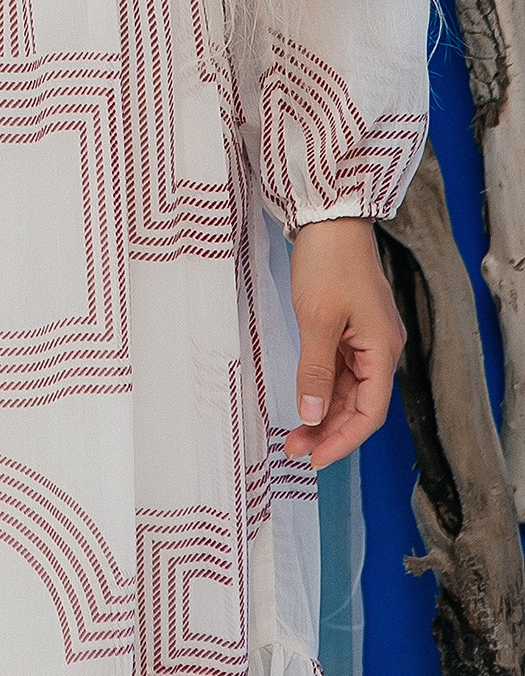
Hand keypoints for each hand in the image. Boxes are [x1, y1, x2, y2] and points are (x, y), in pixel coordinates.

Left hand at [284, 215, 404, 468]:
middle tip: (294, 451)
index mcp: (382, 350)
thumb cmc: (328, 262)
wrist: (330, 216)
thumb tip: (312, 416)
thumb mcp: (318, 319)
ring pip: (348, 389)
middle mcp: (380, 349)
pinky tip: (304, 402)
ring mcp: (366, 337)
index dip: (343, 440)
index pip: (369, 413)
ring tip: (293, 435)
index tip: (315, 459)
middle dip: (329, 431)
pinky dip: (322, 388)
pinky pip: (340, 369)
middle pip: (359, 405)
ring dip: (323, 412)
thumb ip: (316, 371)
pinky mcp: (351, 326)